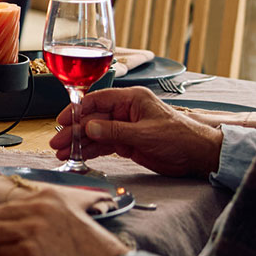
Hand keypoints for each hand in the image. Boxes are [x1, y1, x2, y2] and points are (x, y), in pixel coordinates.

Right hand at [50, 86, 223, 176]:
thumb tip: (89, 128)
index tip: (63, 120)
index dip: (78, 109)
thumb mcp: (145, 134)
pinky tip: (78, 156)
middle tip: (57, 142)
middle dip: (74, 130)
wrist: (198, 155)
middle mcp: (126, 111)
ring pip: (96, 133)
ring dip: (79, 142)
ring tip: (61, 152)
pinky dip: (91, 150)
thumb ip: (115, 131)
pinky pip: (104, 144)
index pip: (98, 100)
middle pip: (93, 118)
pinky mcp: (127, 142)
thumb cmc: (180, 137)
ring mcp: (125, 127)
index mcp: (131, 99)